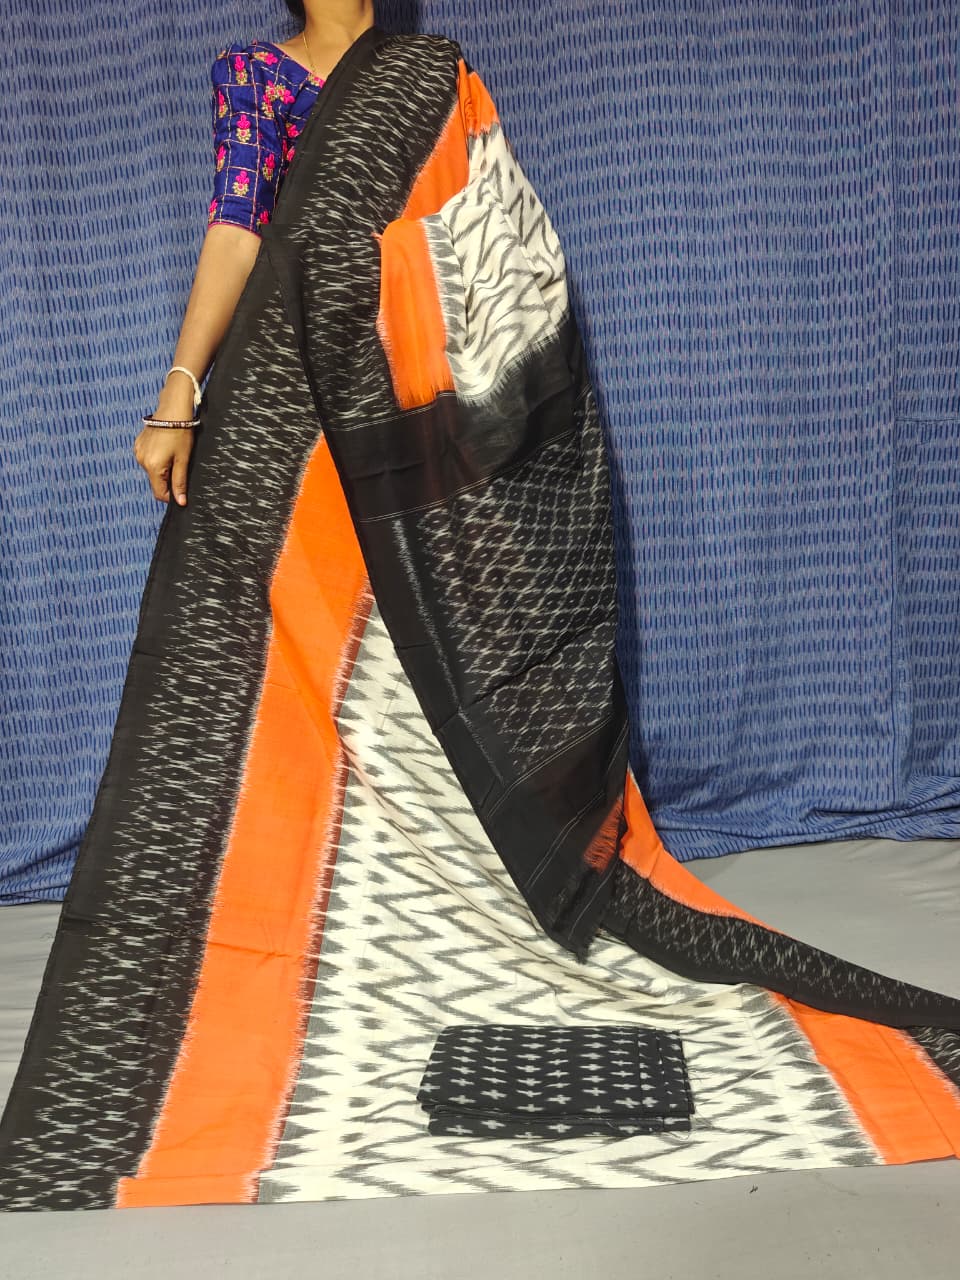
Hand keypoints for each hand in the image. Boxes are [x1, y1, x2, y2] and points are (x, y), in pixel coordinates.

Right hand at [133, 384, 195, 505]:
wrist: (172, 409)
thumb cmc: (181, 433)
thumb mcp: (183, 459)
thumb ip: (180, 482)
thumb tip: (181, 502)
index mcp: (152, 466)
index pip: (159, 493)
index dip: (171, 496)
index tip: (181, 491)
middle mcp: (141, 460)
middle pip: (155, 481)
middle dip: (168, 480)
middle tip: (180, 465)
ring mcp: (138, 451)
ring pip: (152, 471)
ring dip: (162, 469)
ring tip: (173, 454)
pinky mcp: (138, 444)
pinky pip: (147, 459)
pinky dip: (157, 459)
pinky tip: (166, 448)